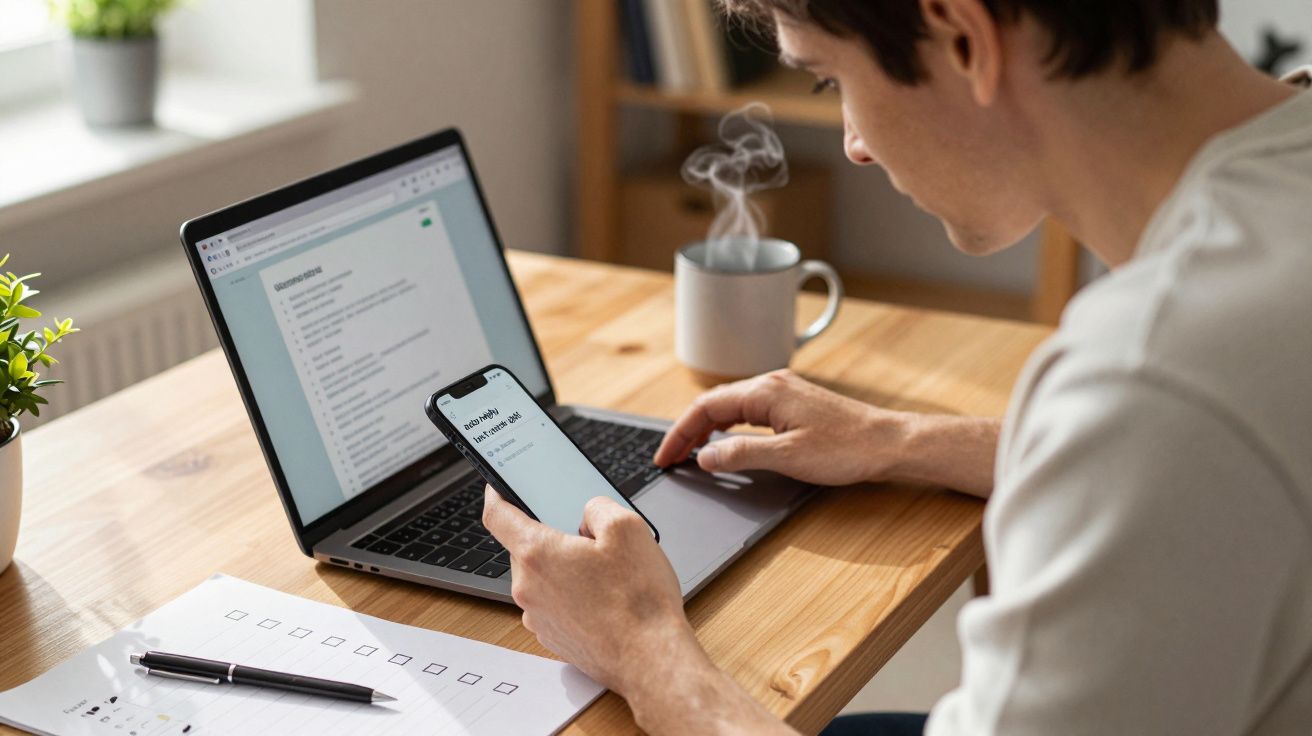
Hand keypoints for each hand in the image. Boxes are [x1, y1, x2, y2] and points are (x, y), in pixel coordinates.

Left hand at [481, 487, 698, 694]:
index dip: (495, 495)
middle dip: (552, 537)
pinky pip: (554, 604)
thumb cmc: (638, 600)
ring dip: (564, 568)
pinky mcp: (553, 637)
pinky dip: (571, 595)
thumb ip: (598, 506)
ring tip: (606, 574)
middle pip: (526, 548)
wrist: (650, 660)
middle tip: (589, 537)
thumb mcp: (628, 528)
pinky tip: (605, 599)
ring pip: (542, 577)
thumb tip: (587, 514)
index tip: (497, 487)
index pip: (498, 516)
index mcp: (537, 554)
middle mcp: (528, 588)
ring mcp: (538, 617)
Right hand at [654, 369, 999, 496]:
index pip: (706, 407)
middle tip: (671, 457)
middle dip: (688, 429)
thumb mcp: (787, 457)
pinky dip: (729, 426)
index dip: (680, 433)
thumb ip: (741, 454)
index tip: (665, 457)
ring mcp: (785, 391)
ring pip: (731, 405)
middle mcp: (772, 384)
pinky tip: (727, 442)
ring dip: (707, 427)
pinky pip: (750, 410)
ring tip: (691, 452)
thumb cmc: (846, 449)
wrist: (889, 443)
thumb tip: (704, 456)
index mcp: (765, 392)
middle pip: (715, 402)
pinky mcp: (795, 403)